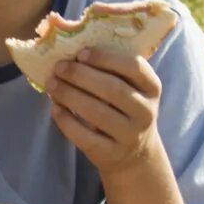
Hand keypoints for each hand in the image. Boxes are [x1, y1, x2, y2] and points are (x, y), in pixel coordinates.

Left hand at [46, 51, 160, 175]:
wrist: (135, 153)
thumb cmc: (125, 108)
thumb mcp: (130, 88)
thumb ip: (111, 69)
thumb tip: (72, 49)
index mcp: (152, 87)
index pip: (134, 67)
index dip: (106, 58)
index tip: (81, 53)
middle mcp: (145, 111)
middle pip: (113, 89)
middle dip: (81, 75)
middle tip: (59, 67)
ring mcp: (130, 135)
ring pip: (97, 113)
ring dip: (70, 95)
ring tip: (52, 84)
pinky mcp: (111, 153)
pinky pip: (85, 136)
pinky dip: (67, 121)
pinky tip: (55, 108)